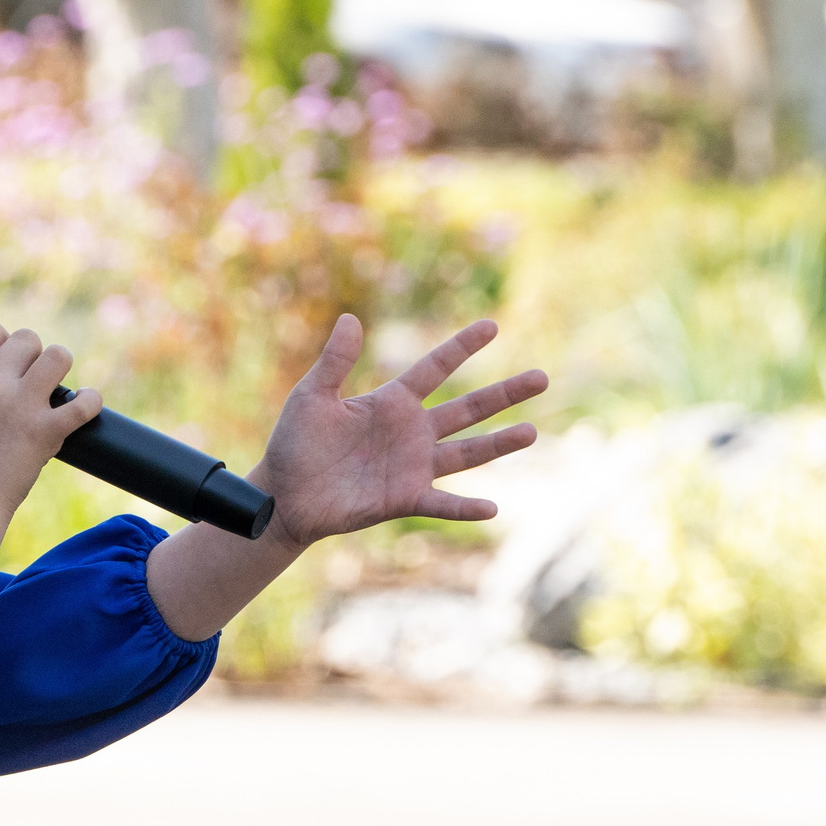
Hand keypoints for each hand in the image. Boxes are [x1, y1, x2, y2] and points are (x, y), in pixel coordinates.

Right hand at [0, 320, 102, 520]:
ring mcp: (19, 405)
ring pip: (58, 356)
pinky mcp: (45, 431)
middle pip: (27, 339)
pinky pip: (83, 402)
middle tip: (29, 382)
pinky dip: (90, 403)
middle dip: (32, 357)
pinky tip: (84, 407)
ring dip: (59, 370)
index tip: (6, 360)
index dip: (3, 342)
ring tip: (52, 391)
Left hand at [254, 315, 546, 554]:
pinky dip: (465, 507)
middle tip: (541, 377)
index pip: (435, 369)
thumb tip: (351, 317)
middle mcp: (412, 432)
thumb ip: (335, 361)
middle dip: (504, 394)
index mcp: (392, 403)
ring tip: (532, 433)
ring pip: (468, 453)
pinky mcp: (404, 498)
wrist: (284, 494)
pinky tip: (492, 508)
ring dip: (499, 444)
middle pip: (468, 409)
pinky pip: (442, 503)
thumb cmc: (295, 444)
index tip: (492, 326)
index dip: (462, 348)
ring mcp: (412, 467)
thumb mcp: (312, 396)